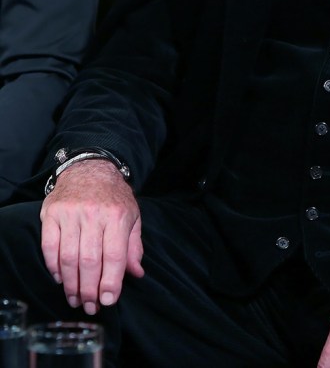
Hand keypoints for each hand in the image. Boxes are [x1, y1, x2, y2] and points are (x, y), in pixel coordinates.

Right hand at [40, 159, 143, 315]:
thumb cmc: (114, 196)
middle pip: (90, 261)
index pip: (114, 255)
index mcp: (117, 215)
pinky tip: (61, 279)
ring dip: (71, 284)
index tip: (108, 300)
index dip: (111, 282)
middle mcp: (93, 214)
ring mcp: (70, 213)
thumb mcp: (132, 215)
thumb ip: (133, 245)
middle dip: (89, 290)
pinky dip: (53, 267)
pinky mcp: (52, 213)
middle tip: (90, 306)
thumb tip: (137, 273)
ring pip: (68, 257)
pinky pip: (49, 247)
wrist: (90, 168)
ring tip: (75, 299)